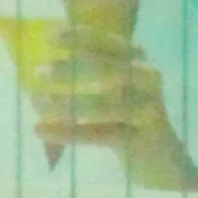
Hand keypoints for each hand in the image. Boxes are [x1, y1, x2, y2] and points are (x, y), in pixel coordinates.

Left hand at [24, 27, 197, 187]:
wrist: (161, 163)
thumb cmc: (128, 127)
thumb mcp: (112, 100)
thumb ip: (89, 83)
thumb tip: (44, 74)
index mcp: (140, 66)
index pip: (111, 45)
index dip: (83, 37)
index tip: (51, 35)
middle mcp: (148, 81)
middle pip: (110, 70)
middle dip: (73, 68)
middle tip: (38, 71)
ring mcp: (148, 109)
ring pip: (105, 104)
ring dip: (67, 103)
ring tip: (36, 103)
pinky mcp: (142, 139)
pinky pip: (102, 134)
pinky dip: (69, 133)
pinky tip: (40, 131)